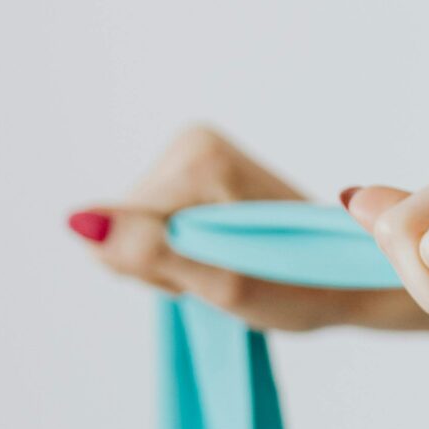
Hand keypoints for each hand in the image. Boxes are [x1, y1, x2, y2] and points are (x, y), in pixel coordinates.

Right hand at [68, 125, 428, 333]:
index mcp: (198, 154)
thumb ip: (148, 250)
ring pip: (135, 234)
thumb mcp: (221, 279)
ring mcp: (193, 157)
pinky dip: (180, 256)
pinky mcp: (193, 177)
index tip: (218, 271)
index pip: (122, 233)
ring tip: (232, 264)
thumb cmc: (300, 285)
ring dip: (176, 264)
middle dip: (168, 266)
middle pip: (126, 229)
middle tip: (228, 273)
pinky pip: (150, 232)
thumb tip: (77, 221)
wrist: (351, 277)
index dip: (162, 272)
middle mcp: (193, 143)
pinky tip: (222, 255)